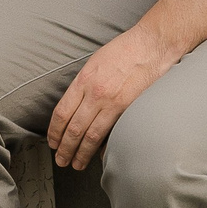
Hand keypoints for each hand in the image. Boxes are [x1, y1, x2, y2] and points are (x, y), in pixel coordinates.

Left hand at [46, 25, 177, 168]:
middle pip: (73, 128)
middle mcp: (95, 93)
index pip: (62, 113)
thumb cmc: (126, 49)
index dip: (55, 132)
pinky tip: (98, 155)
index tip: (53, 142)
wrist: (153, 44)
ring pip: (91, 135)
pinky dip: (103, 146)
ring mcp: (113, 102)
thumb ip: (84, 84)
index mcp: (84, 80)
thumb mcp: (95, 62)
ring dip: (81, 153)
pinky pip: (113, 132)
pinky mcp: (130, 108)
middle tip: (62, 160)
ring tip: (76, 163)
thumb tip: (75, 106)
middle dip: (65, 148)